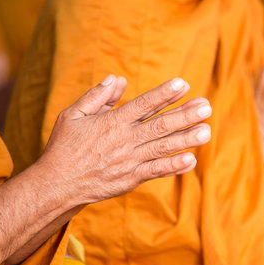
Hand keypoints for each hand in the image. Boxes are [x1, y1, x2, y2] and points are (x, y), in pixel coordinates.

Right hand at [37, 75, 211, 204]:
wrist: (57, 185)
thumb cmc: (65, 146)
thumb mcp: (73, 115)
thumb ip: (97, 96)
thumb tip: (118, 78)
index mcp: (111, 122)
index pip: (143, 105)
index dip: (163, 94)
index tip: (184, 83)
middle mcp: (123, 141)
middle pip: (158, 126)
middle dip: (184, 115)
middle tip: (206, 106)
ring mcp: (128, 161)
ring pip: (161, 148)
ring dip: (185, 140)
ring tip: (206, 131)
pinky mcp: (130, 179)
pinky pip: (155, 172)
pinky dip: (172, 167)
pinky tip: (191, 160)